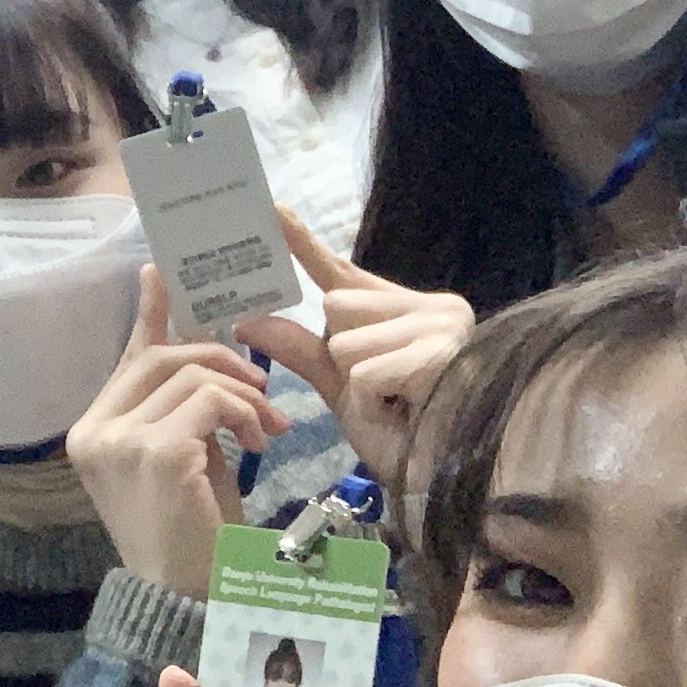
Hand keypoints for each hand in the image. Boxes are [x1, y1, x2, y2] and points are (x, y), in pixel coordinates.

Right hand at [65, 269, 286, 599]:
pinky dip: (244, 413)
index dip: (151, 312)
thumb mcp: (184, 453)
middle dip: (222, 359)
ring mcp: (120, 440)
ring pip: (192, 374)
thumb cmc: (191, 530)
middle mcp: (95, 430)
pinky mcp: (155, 452)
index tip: (162, 271)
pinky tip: (258, 442)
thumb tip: (191, 336)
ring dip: (243, 394)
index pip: (129, 356)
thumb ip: (182, 402)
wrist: (192, 596)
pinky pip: (210, 402)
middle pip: (164, 356)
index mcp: (91, 430)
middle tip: (263, 388)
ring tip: (268, 428)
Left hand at [232, 213, 469, 502]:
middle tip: (381, 389)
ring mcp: (441, 326)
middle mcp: (432, 306)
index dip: (303, 243)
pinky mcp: (439, 353)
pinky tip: (406, 410)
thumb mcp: (339, 383)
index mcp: (405, 308)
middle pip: (336, 309)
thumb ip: (298, 348)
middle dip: (343, 356)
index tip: (273, 209)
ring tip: (397, 403)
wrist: (440, 477)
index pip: (342, 271)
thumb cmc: (396, 431)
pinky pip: (365, 371)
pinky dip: (373, 400)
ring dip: (358, 384)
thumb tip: (245, 320)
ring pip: (346, 342)